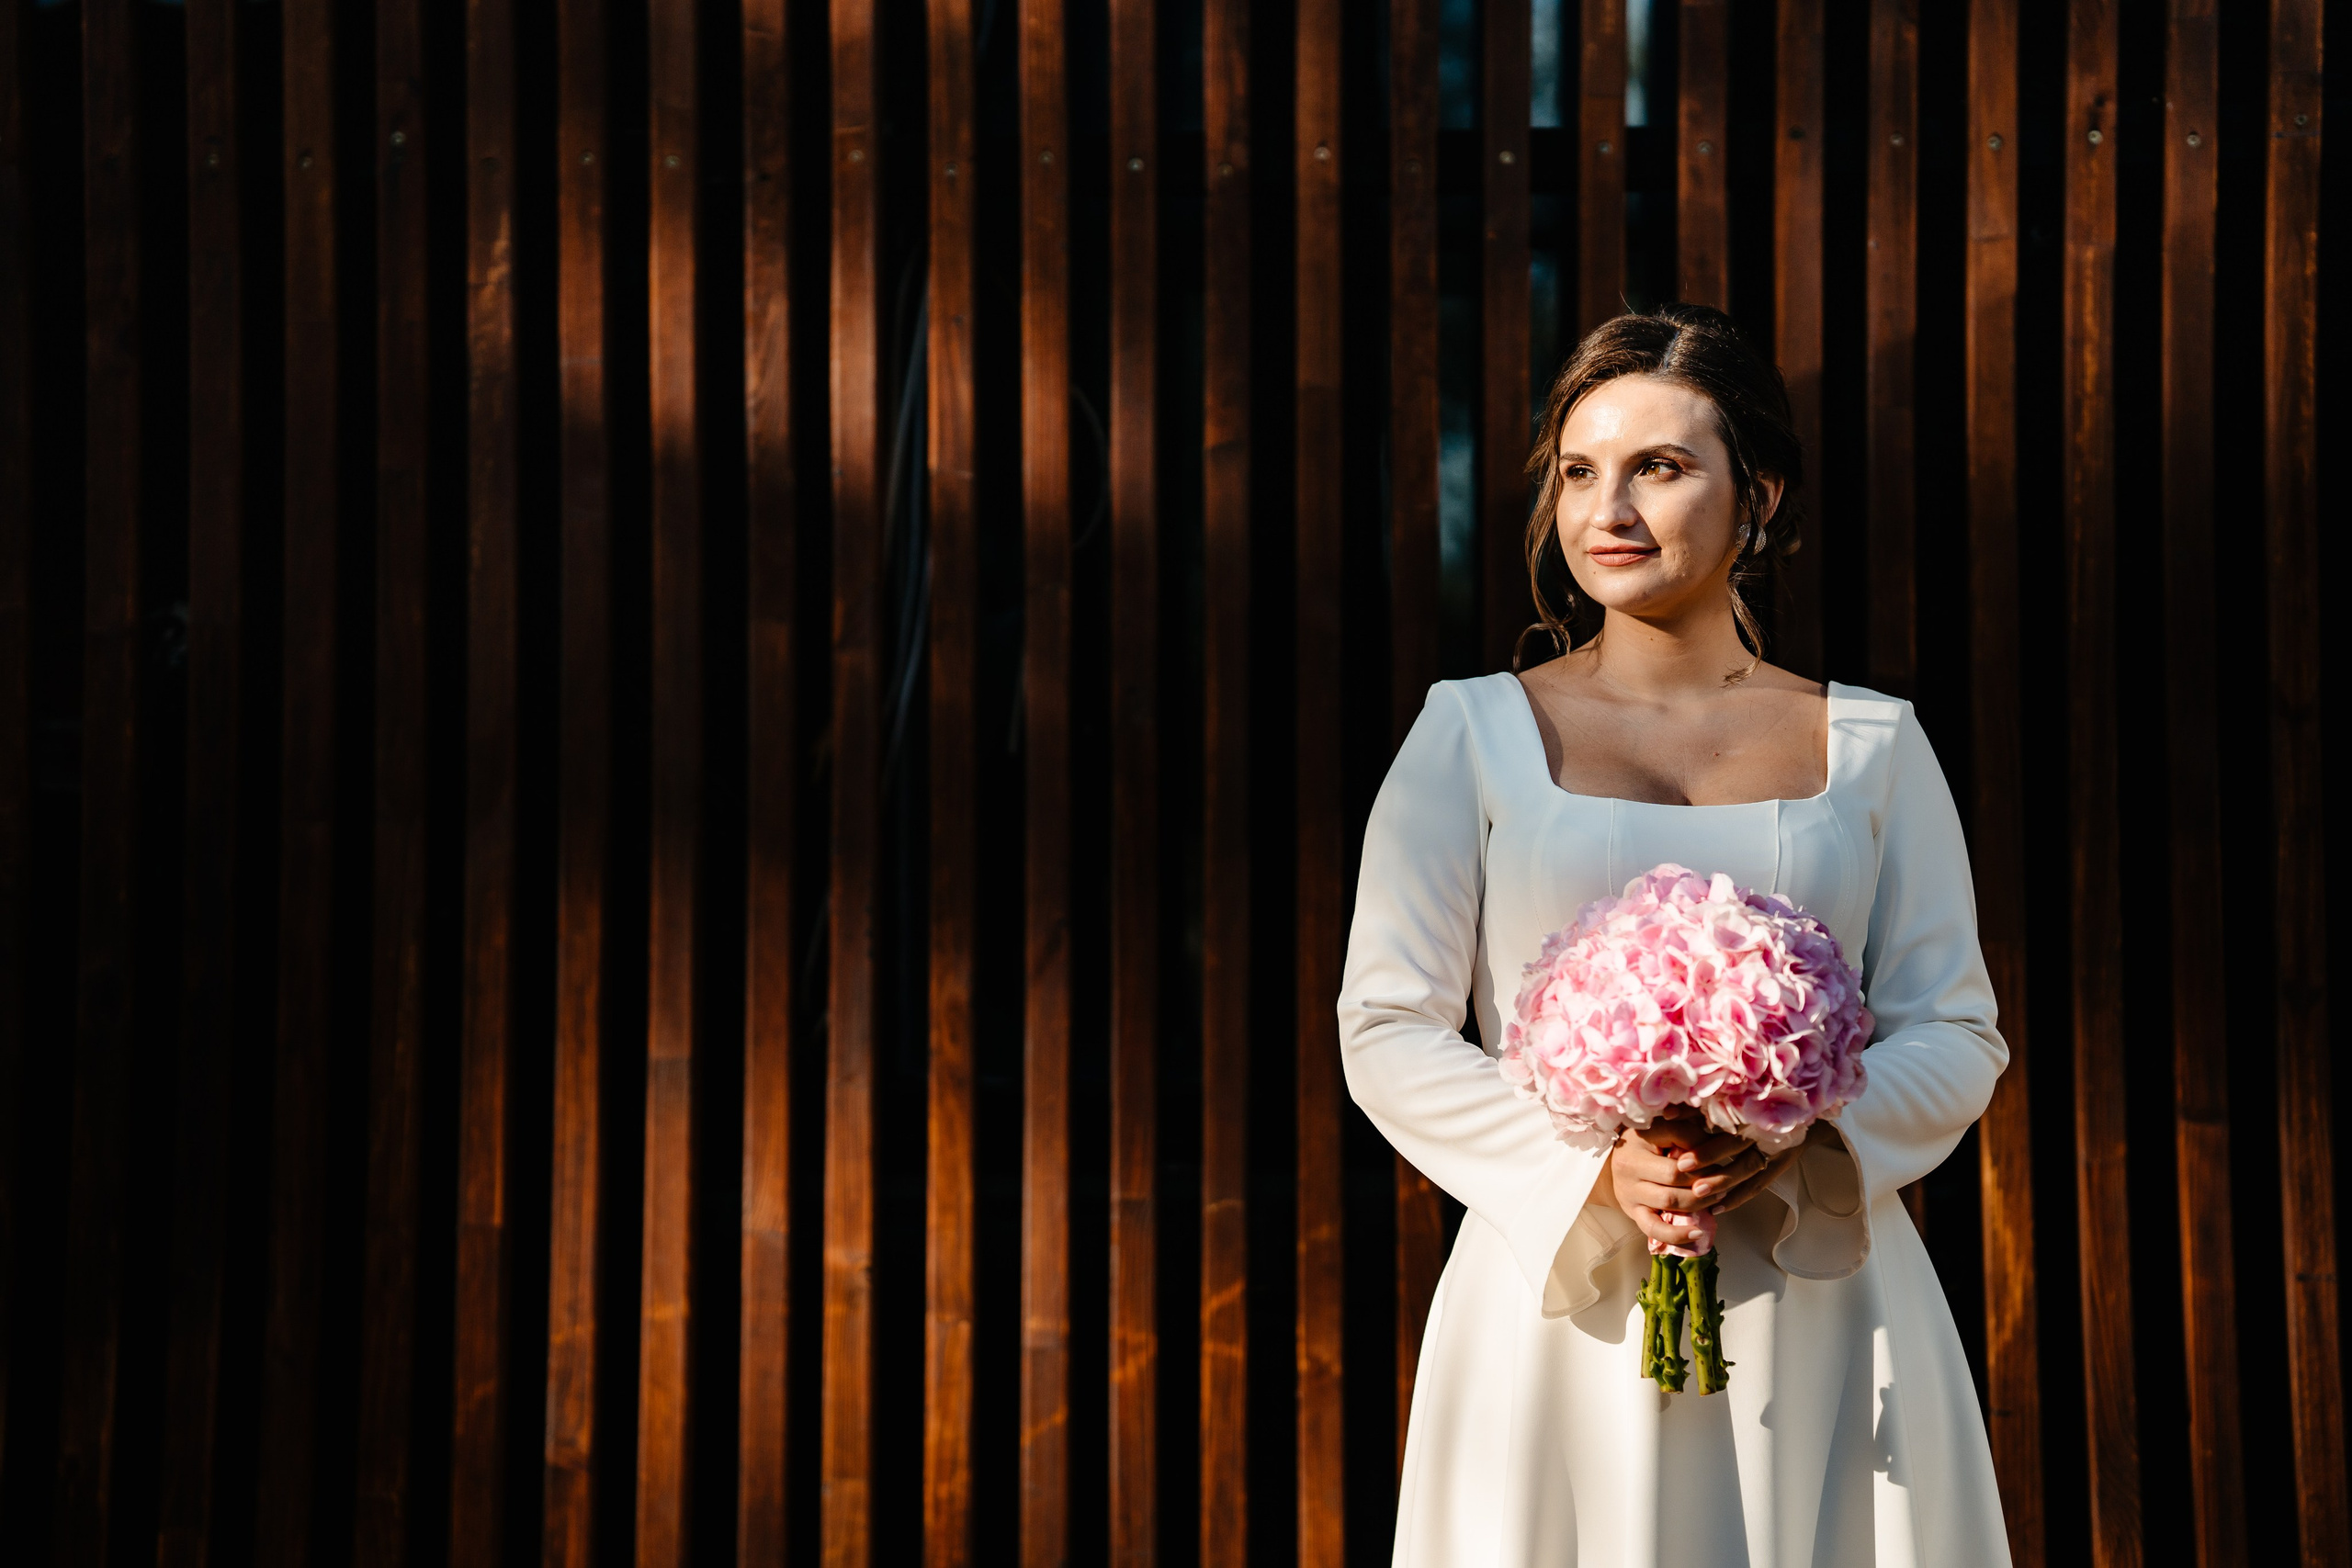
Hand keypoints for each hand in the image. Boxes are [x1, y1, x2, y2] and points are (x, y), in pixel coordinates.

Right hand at [1606, 1112, 1809, 1246]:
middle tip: (1729, 1178)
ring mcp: (1629, 1191)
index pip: (1679, 1137)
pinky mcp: (1633, 1213)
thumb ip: (1687, 1125)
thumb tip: (1722, 1126)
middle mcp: (1629, 1163)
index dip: (1707, 1146)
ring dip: (1700, 1202)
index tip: (1729, 1148)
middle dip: (1707, 1178)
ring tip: (1718, 1198)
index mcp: (1639, 1136)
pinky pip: (1655, 1229)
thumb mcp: (1663, 1126)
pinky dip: (1678, 1234)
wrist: (1615, 1166)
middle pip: (1676, 1174)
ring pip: (1669, 1201)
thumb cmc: (1648, 1143)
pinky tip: (1698, 1233)